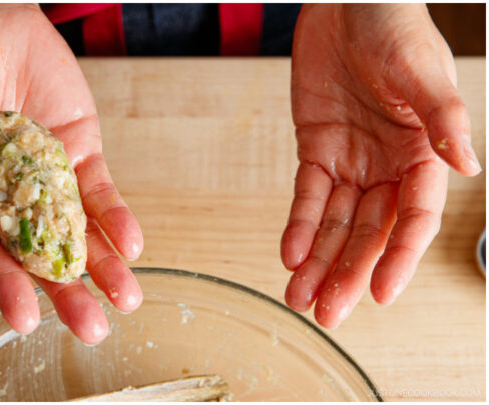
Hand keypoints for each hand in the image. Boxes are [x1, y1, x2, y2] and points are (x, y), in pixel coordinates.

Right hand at [0, 4, 142, 343]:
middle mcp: (10, 195)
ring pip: (79, 232)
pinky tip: (130, 245)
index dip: (6, 286)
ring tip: (126, 301)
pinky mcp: (80, 150)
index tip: (23, 319)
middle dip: (67, 292)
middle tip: (91, 329)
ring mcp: (49, 175)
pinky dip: (116, 219)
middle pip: (41, 254)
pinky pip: (100, 192)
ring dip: (103, 267)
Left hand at [282, 4, 480, 327]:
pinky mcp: (317, 148)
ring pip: (335, 223)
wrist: (348, 2)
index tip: (383, 293)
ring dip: (319, 262)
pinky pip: (307, 195)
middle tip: (330, 313)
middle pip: (370, 231)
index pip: (414, 219)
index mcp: (425, 153)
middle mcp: (389, 165)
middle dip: (350, 273)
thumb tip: (466, 167)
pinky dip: (297, 226)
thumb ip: (443, 121)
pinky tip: (289, 256)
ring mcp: (352, 160)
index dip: (399, 257)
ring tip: (301, 299)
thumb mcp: (421, 73)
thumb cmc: (395, 29)